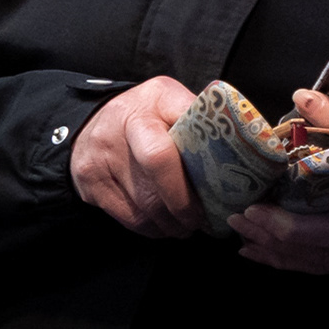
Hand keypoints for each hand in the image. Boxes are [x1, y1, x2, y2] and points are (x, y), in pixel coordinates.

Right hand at [69, 76, 203, 237]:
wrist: (90, 123)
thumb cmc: (143, 112)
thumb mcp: (170, 100)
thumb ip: (196, 117)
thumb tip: (238, 141)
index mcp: (150, 105)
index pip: (165, 149)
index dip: (190, 178)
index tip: (213, 192)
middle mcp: (119, 132)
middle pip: (155, 183)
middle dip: (184, 208)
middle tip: (204, 219)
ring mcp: (100, 162)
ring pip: (143, 209)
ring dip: (172, 224)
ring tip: (190, 225)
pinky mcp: (91, 187)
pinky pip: (129, 219)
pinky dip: (153, 229)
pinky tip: (167, 226)